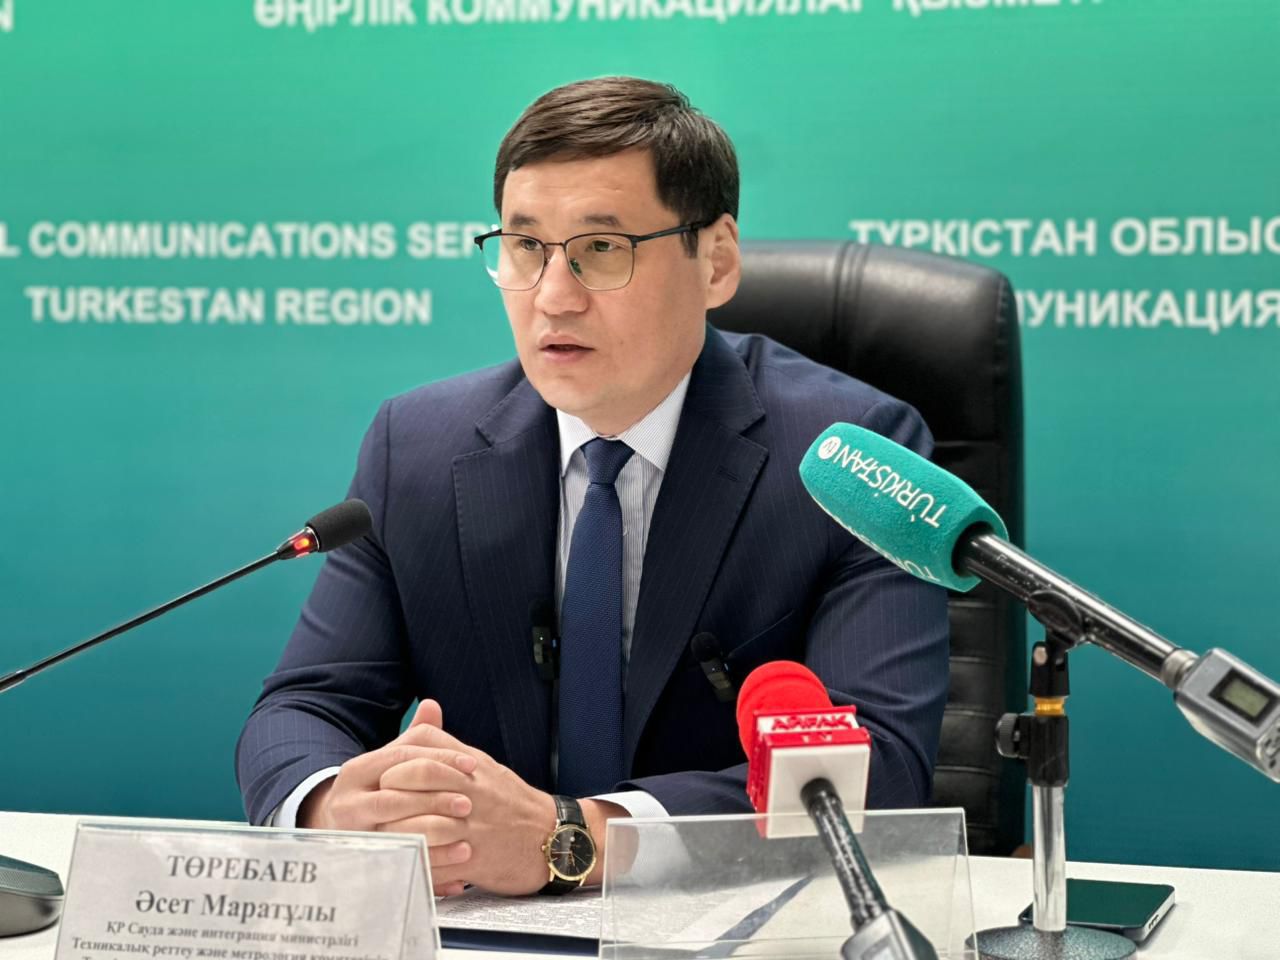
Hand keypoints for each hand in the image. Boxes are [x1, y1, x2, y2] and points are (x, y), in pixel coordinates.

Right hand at [297, 700, 478, 893]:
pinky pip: (400, 869)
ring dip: (435, 839)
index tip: (472, 765)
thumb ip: (415, 737)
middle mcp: (349, 803)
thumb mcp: (390, 762)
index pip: (400, 757)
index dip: (439, 759)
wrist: (337, 829)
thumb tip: (432, 704)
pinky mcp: (362, 865)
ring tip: (467, 841)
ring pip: (394, 835)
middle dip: (435, 800)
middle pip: (395, 798)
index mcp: (358, 771)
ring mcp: (353, 836)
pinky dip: (429, 872)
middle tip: (470, 803)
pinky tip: (457, 876)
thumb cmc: (376, 789)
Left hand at [377, 722, 558, 895]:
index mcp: (468, 766)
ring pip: (415, 824)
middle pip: (411, 783)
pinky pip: (434, 861)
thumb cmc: (511, 802)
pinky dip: (415, 863)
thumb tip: (421, 717)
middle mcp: (469, 790)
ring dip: (393, 832)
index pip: (419, 752)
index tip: (382, 778)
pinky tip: (404, 863)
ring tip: (381, 837)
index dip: (392, 765)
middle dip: (385, 798)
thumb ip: (448, 745)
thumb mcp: (482, 765)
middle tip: (374, 808)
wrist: (554, 836)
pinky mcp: (475, 859)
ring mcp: (471, 825)